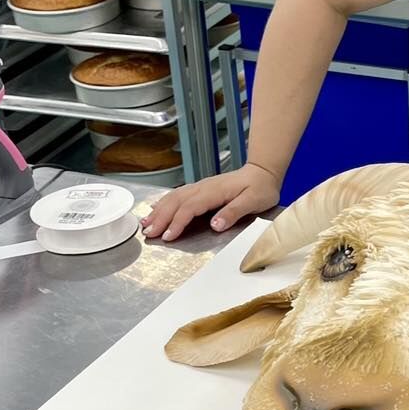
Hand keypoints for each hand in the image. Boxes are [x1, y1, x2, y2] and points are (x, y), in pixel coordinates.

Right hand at [140, 162, 280, 242]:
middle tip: (148, 234)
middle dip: (161, 218)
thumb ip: (233, 212)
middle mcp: (204, 187)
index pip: (190, 207)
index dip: (177, 222)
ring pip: (174, 197)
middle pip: (177, 202)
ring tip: (146, 225)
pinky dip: (164, 203)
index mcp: (215, 191)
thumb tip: (215, 224)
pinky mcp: (201, 189)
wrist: (263, 172)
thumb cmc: (260, 188)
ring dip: (159, 211)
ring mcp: (201, 187)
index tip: (168, 236)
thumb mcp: (253, 201)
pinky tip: (155, 209)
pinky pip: (178, 195)